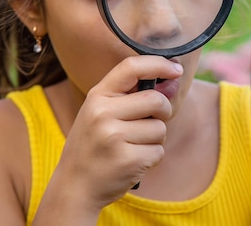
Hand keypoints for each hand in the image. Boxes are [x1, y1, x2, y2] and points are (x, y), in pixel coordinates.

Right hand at [51, 56, 182, 210]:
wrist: (74, 186)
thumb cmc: (94, 144)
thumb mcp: (100, 112)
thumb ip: (130, 95)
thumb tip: (172, 79)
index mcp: (97, 96)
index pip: (131, 67)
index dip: (159, 64)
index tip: (177, 69)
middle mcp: (103, 114)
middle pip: (156, 100)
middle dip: (163, 111)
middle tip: (153, 121)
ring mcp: (115, 137)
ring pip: (160, 128)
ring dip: (155, 139)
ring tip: (132, 146)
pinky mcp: (128, 160)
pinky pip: (159, 151)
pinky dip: (152, 157)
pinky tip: (132, 161)